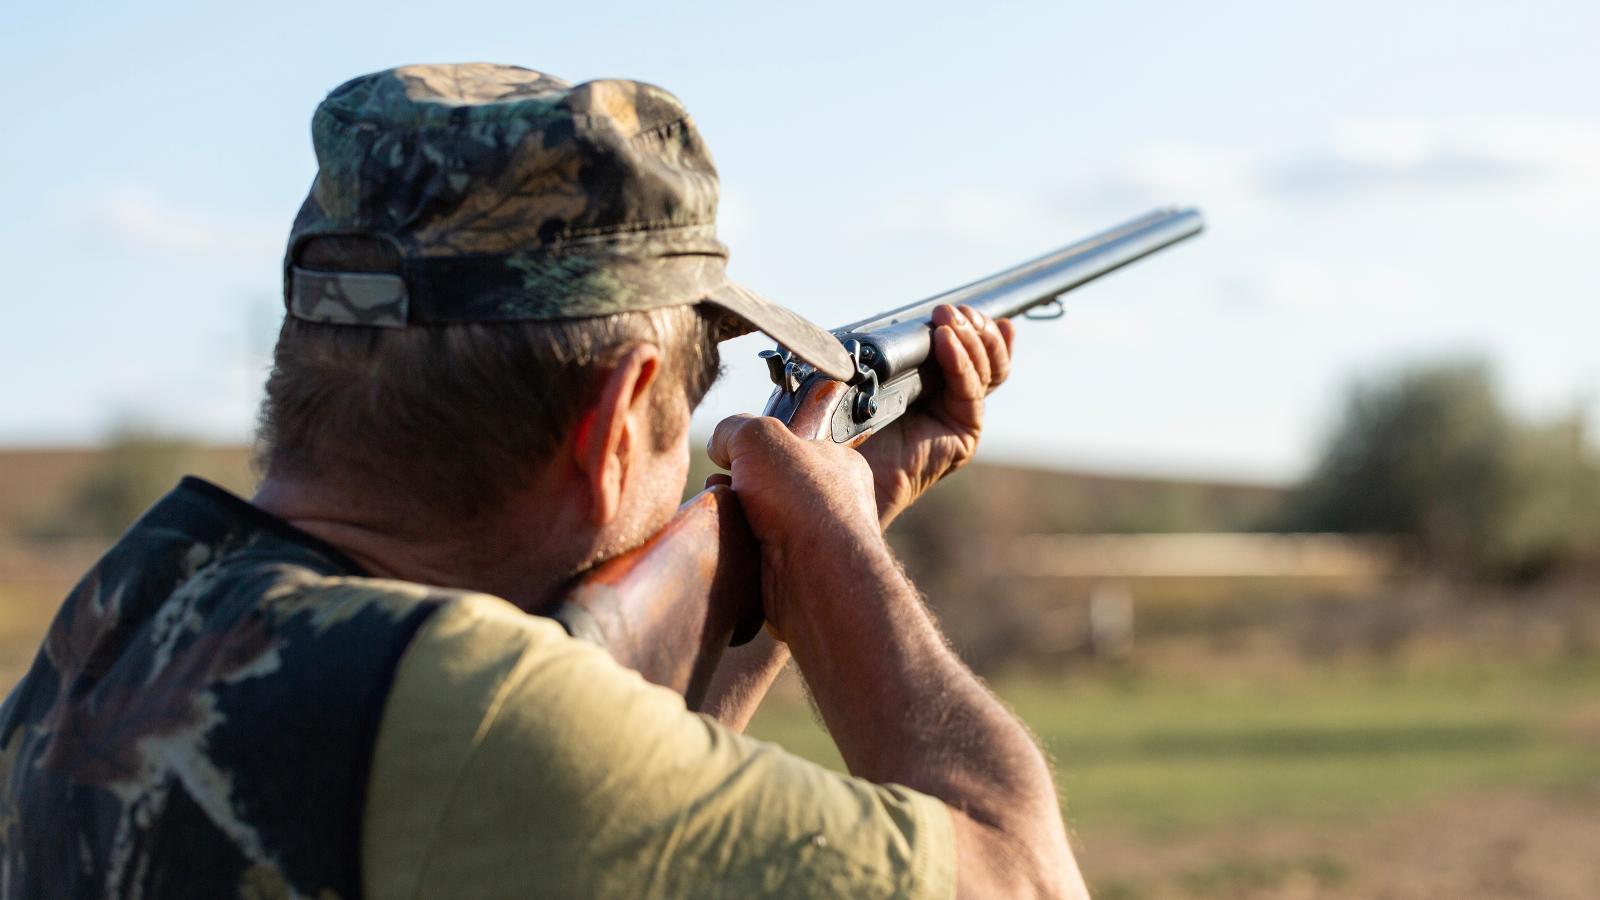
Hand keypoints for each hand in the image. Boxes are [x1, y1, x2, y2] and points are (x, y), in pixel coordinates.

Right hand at [706, 414, 888, 635]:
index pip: (792, 447)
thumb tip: (720, 444)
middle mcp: (833, 503)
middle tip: (724, 484)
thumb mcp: (761, 436)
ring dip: (735, 516)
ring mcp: (816, 542)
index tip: (734, 454)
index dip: (758, 448)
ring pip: (761, 521)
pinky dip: (740, 549)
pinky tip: (733, 544)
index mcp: (839, 464)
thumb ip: (735, 428)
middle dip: (739, 484)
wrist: (816, 578)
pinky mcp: (796, 574)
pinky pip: (757, 555)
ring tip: (726, 515)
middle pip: (772, 485)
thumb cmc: (804, 502)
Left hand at [857, 304, 1014, 526]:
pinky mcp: (964, 433)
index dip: (975, 327)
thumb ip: (890, 351)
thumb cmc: (844, 425)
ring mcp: (961, 417)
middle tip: (951, 311)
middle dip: (975, 327)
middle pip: (988, 357)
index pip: (970, 350)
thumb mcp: (867, 375)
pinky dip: (960, 361)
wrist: (840, 470)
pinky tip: (945, 340)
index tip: (962, 307)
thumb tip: (899, 322)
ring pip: (987, 370)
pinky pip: (970, 390)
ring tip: (947, 320)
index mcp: (933, 384)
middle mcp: (951, 400)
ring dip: (970, 338)